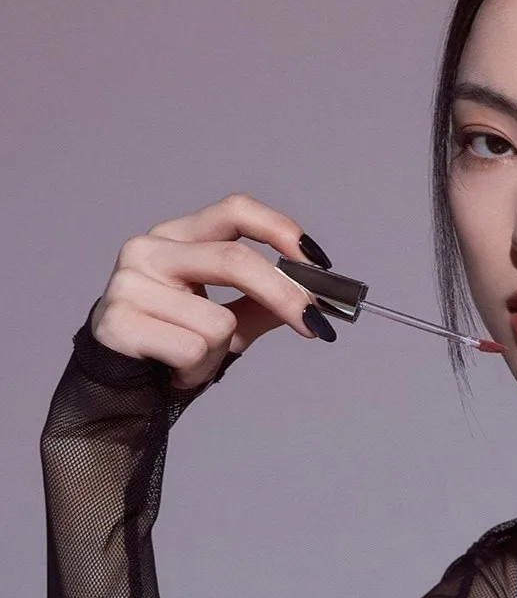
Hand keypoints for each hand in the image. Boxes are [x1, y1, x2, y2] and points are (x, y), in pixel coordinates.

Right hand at [90, 191, 327, 389]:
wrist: (120, 386)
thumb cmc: (172, 345)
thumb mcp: (227, 321)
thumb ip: (264, 305)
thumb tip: (314, 299)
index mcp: (177, 237)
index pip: (235, 210)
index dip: (280, 230)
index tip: (317, 262)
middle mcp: (148, 248)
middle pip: (235, 260)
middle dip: (285, 297)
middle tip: (314, 325)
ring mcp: (129, 282)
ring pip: (217, 321)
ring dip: (218, 353)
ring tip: (192, 359)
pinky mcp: (118, 321)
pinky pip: (191, 349)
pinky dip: (195, 371)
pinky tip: (173, 369)